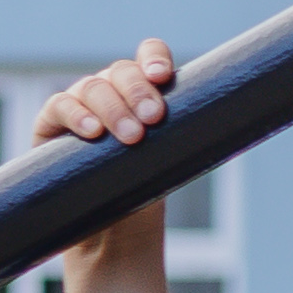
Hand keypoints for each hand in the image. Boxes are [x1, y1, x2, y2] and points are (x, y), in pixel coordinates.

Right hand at [35, 39, 177, 292]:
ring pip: (93, 87)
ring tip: (131, 137)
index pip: (147, 58)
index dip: (154, 58)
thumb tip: (241, 120)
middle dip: (138, 91)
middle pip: (121, 72)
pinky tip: (92, 132)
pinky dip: (75, 114)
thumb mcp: (174, 159)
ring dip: (113, 108)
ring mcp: (79, 105)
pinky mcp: (50, 126)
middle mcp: (110, 92)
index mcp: (141, 91)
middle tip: (154, 119)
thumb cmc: (148, 193)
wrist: (115, 235)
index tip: (164, 75)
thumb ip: (191, 135)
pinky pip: (58, 106)